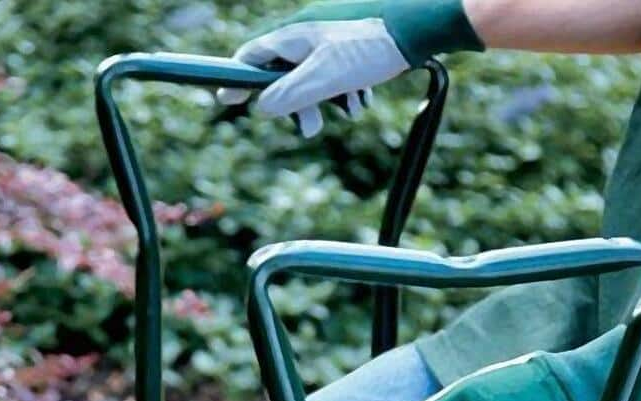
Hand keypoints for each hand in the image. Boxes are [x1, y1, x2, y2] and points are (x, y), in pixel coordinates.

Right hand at [219, 0, 483, 136]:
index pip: (250, 58)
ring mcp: (325, 44)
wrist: (412, 34)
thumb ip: (290, 94)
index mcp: (291, 39)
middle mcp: (304, 39)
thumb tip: (261, 108)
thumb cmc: (367, 50)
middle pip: (282, 76)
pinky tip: (360, 100)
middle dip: (295, 105)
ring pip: (310, 81)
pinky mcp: (346, 52)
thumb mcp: (324, 78)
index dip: (237, 81)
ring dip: (324, 102)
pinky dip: (343, 93)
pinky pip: (333, 78)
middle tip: (311, 127)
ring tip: (348, 109)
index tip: (227, 100)